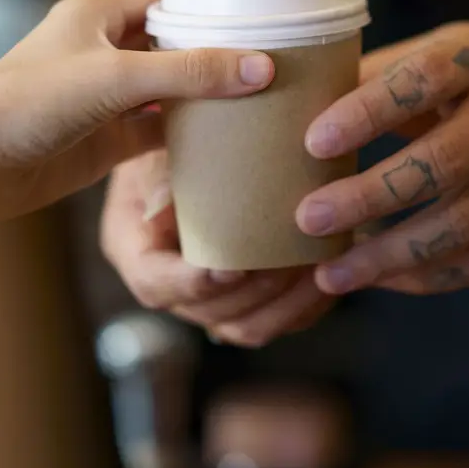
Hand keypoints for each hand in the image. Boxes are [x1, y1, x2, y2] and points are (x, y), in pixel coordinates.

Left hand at [0, 0, 274, 216]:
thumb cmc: (25, 105)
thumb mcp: (115, 78)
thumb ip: (188, 73)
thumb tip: (260, 68)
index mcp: (98, 14)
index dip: (210, 0)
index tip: (259, 10)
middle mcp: (106, 50)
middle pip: (175, 42)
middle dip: (218, 50)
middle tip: (274, 58)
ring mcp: (109, 97)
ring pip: (172, 89)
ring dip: (208, 95)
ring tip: (263, 97)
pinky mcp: (109, 139)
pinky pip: (161, 131)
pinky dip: (192, 134)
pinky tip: (228, 138)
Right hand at [103, 152, 335, 346]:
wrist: (197, 146)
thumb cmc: (171, 140)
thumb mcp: (157, 148)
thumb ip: (160, 173)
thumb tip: (162, 204)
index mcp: (136, 250)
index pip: (155, 285)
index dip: (193, 284)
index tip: (232, 268)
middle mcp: (171, 284)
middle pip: (210, 312)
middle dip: (256, 291)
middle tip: (294, 261)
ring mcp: (210, 300)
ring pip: (248, 327)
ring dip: (288, 303)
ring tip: (320, 268)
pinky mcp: (247, 302)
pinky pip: (278, 320)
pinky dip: (306, 305)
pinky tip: (333, 275)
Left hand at [296, 19, 468, 294]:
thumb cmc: (468, 71)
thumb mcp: (431, 50)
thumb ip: (372, 79)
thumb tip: (288, 115)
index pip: (424, 81)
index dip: (369, 112)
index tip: (313, 142)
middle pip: (444, 162)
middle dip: (371, 197)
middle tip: (309, 220)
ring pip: (465, 222)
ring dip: (392, 255)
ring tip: (333, 273)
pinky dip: (428, 276)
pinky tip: (383, 278)